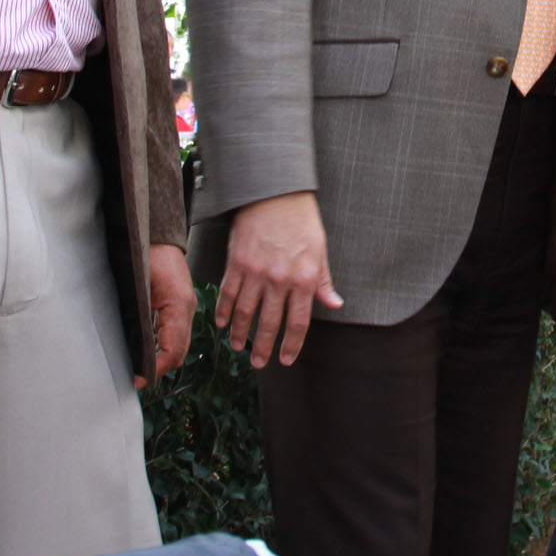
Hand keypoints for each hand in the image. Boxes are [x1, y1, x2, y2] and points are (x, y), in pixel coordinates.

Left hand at [136, 243, 195, 387]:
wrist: (154, 235)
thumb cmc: (145, 255)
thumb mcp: (140, 291)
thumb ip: (142, 322)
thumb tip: (137, 352)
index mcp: (180, 306)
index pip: (173, 351)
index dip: (156, 369)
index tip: (139, 381)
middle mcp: (186, 309)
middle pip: (179, 352)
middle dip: (160, 368)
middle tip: (138, 380)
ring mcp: (185, 307)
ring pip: (178, 344)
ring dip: (162, 359)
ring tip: (141, 370)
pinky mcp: (178, 305)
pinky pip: (174, 333)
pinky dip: (163, 346)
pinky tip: (148, 351)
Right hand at [215, 191, 342, 368]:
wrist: (275, 193)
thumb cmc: (301, 220)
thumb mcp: (320, 251)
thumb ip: (323, 281)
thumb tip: (334, 304)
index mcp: (303, 279)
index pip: (298, 322)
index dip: (292, 344)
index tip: (286, 359)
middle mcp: (279, 280)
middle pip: (269, 323)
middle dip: (264, 347)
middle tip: (260, 362)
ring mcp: (255, 273)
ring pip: (244, 313)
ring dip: (240, 334)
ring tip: (238, 347)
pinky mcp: (236, 263)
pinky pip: (227, 294)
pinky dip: (223, 311)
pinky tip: (221, 323)